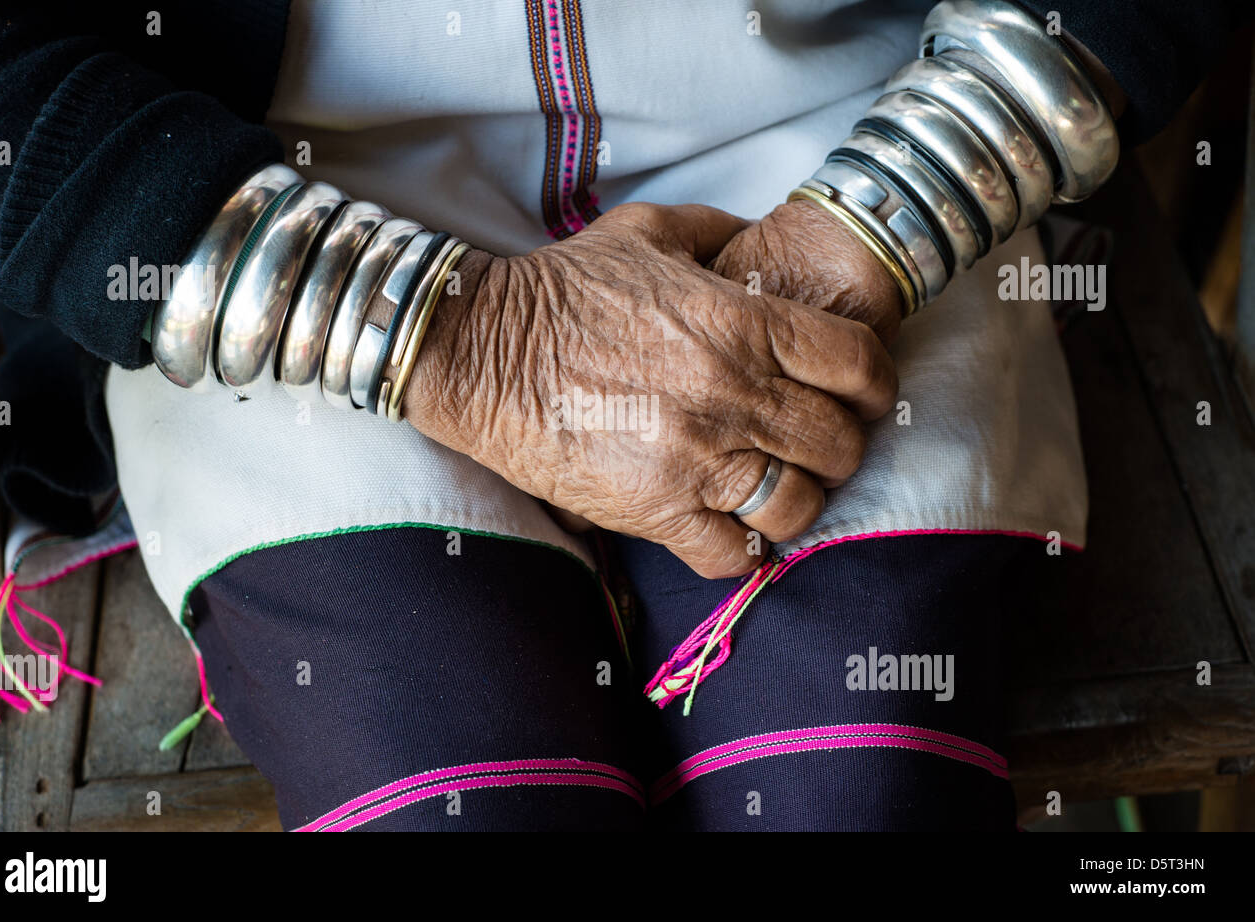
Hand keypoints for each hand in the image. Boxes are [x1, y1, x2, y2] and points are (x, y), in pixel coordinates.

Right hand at [404, 202, 897, 577]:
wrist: (481, 352)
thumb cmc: (563, 289)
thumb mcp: (649, 231)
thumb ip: (722, 232)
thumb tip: (764, 238)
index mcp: (743, 324)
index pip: (858, 366)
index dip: (876, 385)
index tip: (866, 396)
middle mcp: (733, 395)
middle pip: (838, 443)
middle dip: (841, 445)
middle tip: (817, 442)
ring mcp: (696, 461)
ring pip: (797, 506)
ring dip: (799, 500)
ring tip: (778, 488)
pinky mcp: (654, 512)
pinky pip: (733, 556)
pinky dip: (745, 549)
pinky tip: (734, 529)